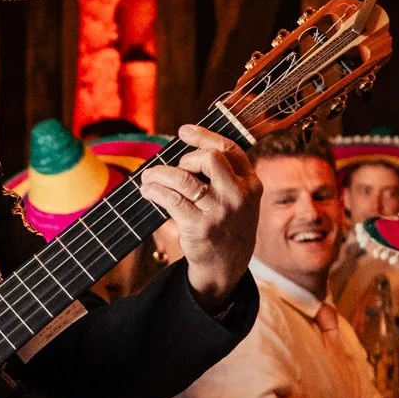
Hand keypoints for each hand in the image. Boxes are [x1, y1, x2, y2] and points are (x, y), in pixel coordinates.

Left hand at [136, 124, 257, 311]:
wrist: (227, 266)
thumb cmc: (227, 225)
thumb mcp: (239, 199)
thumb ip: (224, 175)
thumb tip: (186, 149)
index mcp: (250, 183)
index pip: (229, 149)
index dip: (204, 136)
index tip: (183, 131)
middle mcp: (238, 195)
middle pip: (209, 158)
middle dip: (186, 158)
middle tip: (175, 169)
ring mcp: (219, 211)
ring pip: (184, 178)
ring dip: (160, 174)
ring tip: (149, 177)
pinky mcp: (199, 226)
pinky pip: (171, 199)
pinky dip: (154, 191)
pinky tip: (148, 191)